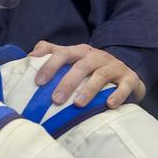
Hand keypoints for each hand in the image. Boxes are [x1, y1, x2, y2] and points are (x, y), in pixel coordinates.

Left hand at [29, 41, 143, 108]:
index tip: (38, 82)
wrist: (125, 75)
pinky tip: (109, 105)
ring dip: (89, 90)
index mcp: (80, 52)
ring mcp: (114, 66)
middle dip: (67, 82)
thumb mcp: (72, 60)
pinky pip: (125, 86)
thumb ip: (50, 54)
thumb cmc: (91, 70)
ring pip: (101, 76)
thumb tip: (28, 58)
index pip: (62, 53)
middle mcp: (97, 56)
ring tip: (78, 104)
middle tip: (55, 100)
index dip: (50, 66)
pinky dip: (117, 95)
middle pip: (81, 65)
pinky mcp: (130, 78)